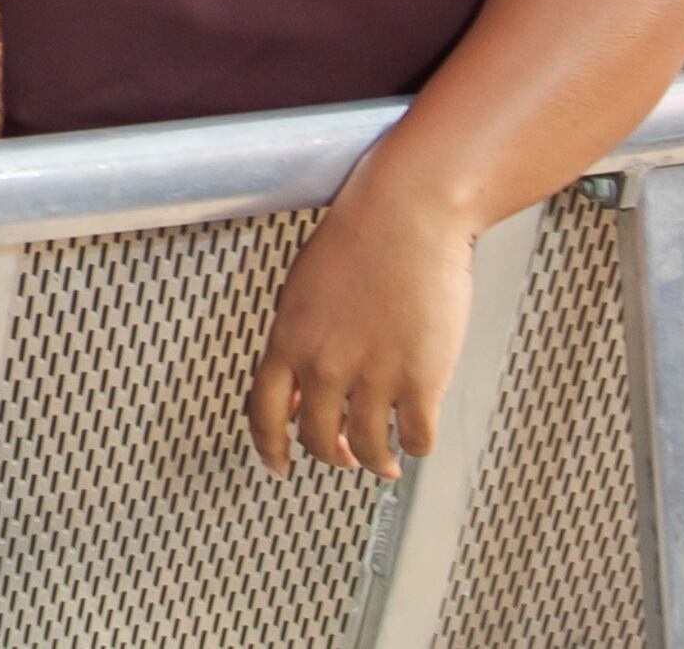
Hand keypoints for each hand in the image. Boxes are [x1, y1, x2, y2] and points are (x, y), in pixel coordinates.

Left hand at [249, 185, 476, 478]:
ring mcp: (373, 376)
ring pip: (367, 449)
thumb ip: (298, 342)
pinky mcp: (421, 380)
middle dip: (333, 457)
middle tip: (347, 458)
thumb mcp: (303, 292)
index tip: (279, 466)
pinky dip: (415, 447)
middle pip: (318, 440)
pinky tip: (416, 438)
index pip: (263, 413)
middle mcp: (325, 365)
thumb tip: (299, 389)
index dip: (269, 449)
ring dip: (376, 462)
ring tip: (385, 462)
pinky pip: (415, 438)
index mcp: (288, 340)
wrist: (406, 216)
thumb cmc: (358, 241)